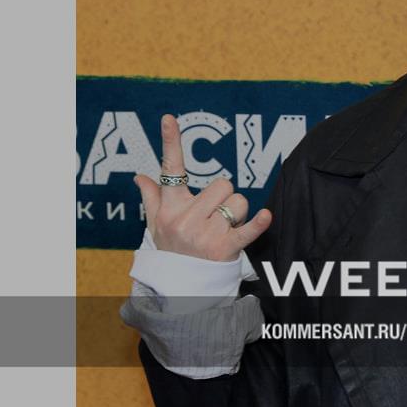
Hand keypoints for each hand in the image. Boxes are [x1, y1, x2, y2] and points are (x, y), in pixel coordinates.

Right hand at [133, 114, 272, 261]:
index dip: (171, 143)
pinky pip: (246, 230)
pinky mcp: (225, 249)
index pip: (170, 170)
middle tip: (216, 215)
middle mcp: (185, 219)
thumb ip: (151, 198)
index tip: (170, 119)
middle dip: (225, 196)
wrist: (181, 287)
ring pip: (237, 201)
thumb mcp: (156, 225)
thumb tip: (140, 176)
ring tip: (225, 229)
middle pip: (221, 184)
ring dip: (238, 212)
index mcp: (170, 208)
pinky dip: (257, 224)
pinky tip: (266, 216)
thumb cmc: (172, 249)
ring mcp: (205, 234)